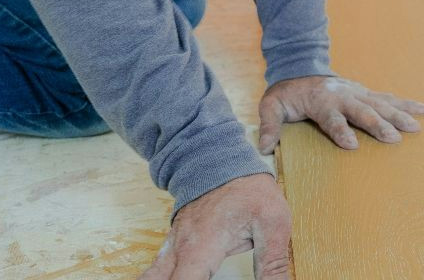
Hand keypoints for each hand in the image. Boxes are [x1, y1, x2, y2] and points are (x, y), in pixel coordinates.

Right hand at [138, 173, 289, 279]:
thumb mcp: (272, 221)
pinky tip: (170, 279)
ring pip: (152, 275)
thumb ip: (272, 263)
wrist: (221, 155)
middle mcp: (181, 249)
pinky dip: (160, 278)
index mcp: (202, 247)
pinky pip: (157, 268)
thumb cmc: (247, 187)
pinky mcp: (174, 243)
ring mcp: (173, 245)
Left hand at [257, 74, 423, 153]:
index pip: (330, 118)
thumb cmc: (287, 92)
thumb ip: (269, 124)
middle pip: (361, 111)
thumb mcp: (271, 106)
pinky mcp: (364, 93)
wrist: (300, 66)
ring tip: (416, 127)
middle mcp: (342, 96)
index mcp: (320, 101)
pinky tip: (422, 109)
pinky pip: (387, 98)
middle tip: (393, 139)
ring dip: (397, 115)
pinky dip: (404, 103)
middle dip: (377, 124)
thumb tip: (264, 147)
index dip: (339, 131)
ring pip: (380, 104)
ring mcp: (356, 93)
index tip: (351, 145)